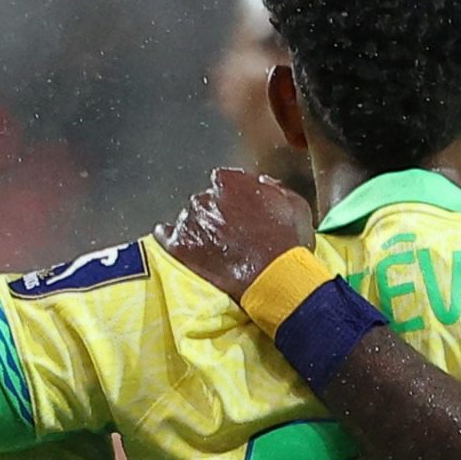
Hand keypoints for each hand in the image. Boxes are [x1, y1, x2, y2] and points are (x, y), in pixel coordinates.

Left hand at [155, 167, 316, 300]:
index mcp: (230, 182)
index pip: (223, 180)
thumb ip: (274, 187)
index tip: (239, 209)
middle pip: (205, 201)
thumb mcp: (295, 206)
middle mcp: (205, 197)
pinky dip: (170, 239)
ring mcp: (189, 222)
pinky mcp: (179, 247)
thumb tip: (261, 182)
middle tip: (229, 234)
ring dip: (198, 229)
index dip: (232, 196)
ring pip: (188, 219)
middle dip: (215, 213)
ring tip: (213, 248)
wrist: (273, 279)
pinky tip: (179, 245)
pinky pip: (165, 236)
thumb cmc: (289, 243)